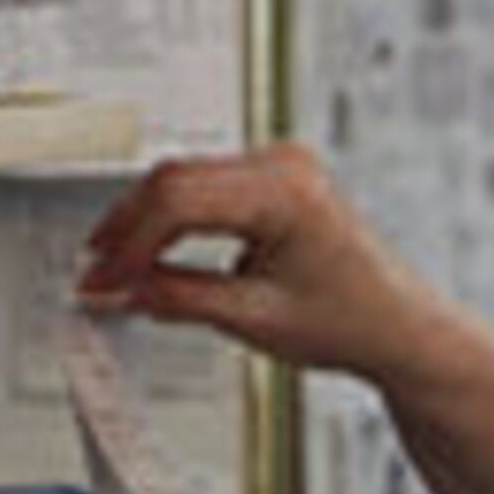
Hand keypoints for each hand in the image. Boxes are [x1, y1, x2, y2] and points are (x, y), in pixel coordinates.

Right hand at [77, 144, 446, 382]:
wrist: (399, 327)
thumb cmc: (353, 322)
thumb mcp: (254, 320)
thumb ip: (178, 298)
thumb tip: (122, 288)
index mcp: (287, 193)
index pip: (179, 201)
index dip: (129, 243)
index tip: (101, 279)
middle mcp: (285, 166)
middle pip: (175, 180)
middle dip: (127, 229)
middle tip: (95, 274)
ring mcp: (281, 166)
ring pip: (184, 179)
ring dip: (144, 221)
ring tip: (113, 266)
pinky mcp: (275, 179)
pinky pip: (206, 186)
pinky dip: (172, 217)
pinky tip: (149, 248)